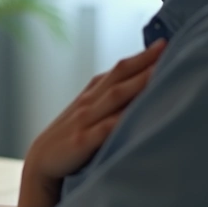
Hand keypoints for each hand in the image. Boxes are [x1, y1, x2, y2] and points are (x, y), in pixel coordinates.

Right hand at [20, 39, 165, 206]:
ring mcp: (85, 121)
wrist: (40, 163)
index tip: (163, 43)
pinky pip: (104, 129)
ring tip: (158, 71)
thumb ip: (107, 98)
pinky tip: (136, 113)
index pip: (118, 70)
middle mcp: (89, 102)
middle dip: (143, 61)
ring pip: (114, 96)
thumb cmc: (69, 137)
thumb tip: (139, 85)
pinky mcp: (81, 141)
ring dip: (137, 82)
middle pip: (119, 76)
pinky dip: (119, 119)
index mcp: (91, 94)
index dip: (139, 56)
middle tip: (166, 46)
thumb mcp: (86, 113)